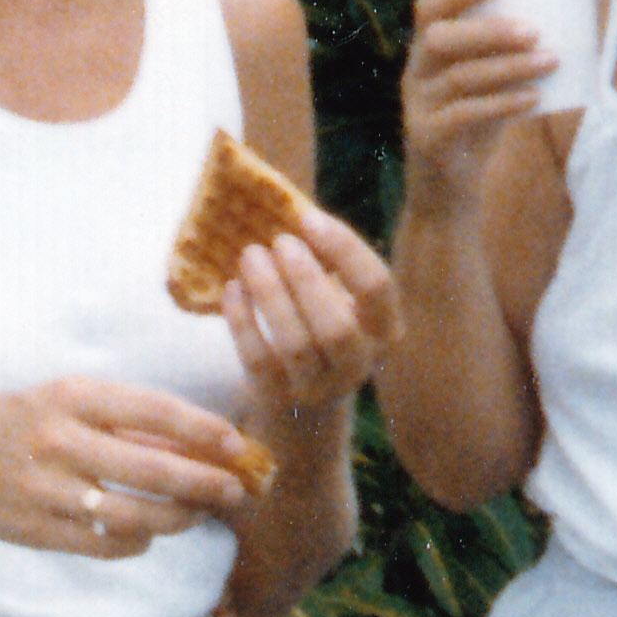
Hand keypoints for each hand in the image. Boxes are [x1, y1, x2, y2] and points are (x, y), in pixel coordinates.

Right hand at [0, 376, 269, 559]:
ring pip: (132, 515)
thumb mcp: (68, 400)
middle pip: (150, 469)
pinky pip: (104, 544)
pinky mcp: (39, 530)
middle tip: (233, 491)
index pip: (152, 410)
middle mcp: (59, 441)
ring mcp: (47, 489)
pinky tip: (148, 532)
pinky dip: (137, 541)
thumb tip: (201, 442)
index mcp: (71, 397)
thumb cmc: (27, 422)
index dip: (201, 429)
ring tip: (197, 515)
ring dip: (176, 519)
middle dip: (202, 483)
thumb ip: (127, 419)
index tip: (236, 443)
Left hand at [211, 194, 390, 430]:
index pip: (377, 286)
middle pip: (337, 325)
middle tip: (278, 240)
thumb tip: (288, 207)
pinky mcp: (279, 399)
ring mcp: (320, 388)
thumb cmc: (322, 330)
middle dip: (305, 278)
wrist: (304, 408)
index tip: (308, 218)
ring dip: (270, 294)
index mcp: (385, 331)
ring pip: (296, 344)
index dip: (344, 248)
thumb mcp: (339, 300)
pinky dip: (242, 321)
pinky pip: (257, 360)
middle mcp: (360, 364)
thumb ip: (328, 262)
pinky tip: (231, 288)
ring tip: (250, 255)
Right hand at [397, 0, 561, 176]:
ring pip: (460, 77)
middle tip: (534, 30)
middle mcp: (415, 75)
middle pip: (440, 39)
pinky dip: (502, 103)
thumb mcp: (485, 88)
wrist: (447, 195)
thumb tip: (564, 26)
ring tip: (550, 60)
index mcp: (425, 54)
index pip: (428, 10)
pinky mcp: (428, 140)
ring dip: (509, 66)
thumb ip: (505, 60)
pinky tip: (533, 98)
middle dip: (488, 30)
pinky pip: (464, 115)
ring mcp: (418, 108)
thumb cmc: (474, 130)